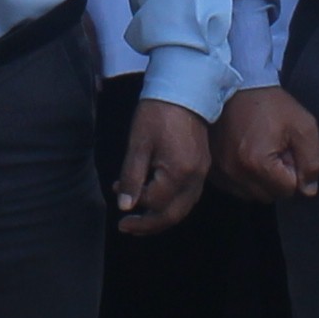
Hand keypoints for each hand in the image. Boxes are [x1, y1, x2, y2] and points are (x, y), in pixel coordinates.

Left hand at [111, 98, 212, 235]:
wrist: (183, 90)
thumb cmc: (157, 114)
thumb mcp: (138, 145)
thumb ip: (131, 178)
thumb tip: (125, 206)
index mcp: (179, 172)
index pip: (154, 202)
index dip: (134, 204)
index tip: (116, 197)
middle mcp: (195, 178)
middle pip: (173, 215)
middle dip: (148, 225)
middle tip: (125, 227)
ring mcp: (201, 174)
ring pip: (182, 209)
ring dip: (159, 217)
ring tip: (137, 220)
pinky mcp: (202, 168)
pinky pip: (187, 196)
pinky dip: (170, 204)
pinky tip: (154, 200)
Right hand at [216, 85, 318, 203]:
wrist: (239, 86)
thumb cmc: (271, 104)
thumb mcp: (303, 126)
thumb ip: (312, 161)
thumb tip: (309, 190)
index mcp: (258, 163)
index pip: (288, 191)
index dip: (294, 171)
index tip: (287, 150)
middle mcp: (235, 173)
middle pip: (269, 196)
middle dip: (278, 179)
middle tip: (276, 150)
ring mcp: (221, 173)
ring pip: (252, 195)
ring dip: (262, 181)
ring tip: (261, 152)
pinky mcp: (213, 171)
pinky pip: (236, 189)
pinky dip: (245, 178)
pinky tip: (247, 156)